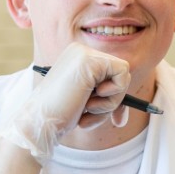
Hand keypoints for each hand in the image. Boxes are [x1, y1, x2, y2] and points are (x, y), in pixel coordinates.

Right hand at [2, 43, 131, 161]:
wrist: (42, 123)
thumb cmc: (61, 115)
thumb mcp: (88, 102)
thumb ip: (107, 98)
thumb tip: (133, 112)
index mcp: (78, 58)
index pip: (112, 73)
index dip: (115, 97)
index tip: (116, 119)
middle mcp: (81, 50)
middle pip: (121, 73)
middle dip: (114, 100)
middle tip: (94, 111)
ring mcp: (85, 53)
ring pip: (124, 76)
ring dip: (110, 102)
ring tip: (86, 107)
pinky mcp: (90, 61)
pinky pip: (123, 75)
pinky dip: (113, 96)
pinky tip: (89, 101)